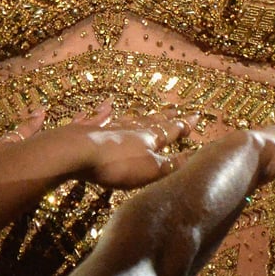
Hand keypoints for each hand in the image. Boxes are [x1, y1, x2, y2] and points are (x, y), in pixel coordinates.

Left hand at [43, 110, 192, 189]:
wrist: (78, 152)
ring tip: (147, 110)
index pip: (171, 130)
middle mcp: (132, 128)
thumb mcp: (151, 169)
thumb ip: (173, 163)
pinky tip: (106, 106)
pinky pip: (102, 118)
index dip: (183, 126)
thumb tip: (196, 154)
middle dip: (166, 117)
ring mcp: (111, 127)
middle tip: (176, 110)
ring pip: (130, 118)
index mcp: (150, 137)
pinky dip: (106, 113)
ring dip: (141, 115)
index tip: (195, 116)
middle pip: (152, 121)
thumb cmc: (118, 164)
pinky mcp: (91, 131)